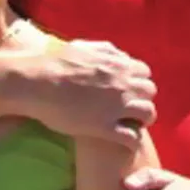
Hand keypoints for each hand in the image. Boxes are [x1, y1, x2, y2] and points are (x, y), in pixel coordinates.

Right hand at [22, 40, 156, 146]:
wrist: (38, 82)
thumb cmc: (56, 62)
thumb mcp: (85, 47)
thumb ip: (106, 50)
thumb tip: (119, 55)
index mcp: (118, 64)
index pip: (145, 73)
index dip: (137, 81)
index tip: (129, 89)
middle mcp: (123, 83)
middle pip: (150, 92)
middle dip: (142, 98)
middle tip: (130, 107)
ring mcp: (116, 106)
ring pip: (149, 114)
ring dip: (142, 119)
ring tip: (131, 124)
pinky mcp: (105, 127)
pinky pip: (133, 137)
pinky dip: (133, 140)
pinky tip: (124, 141)